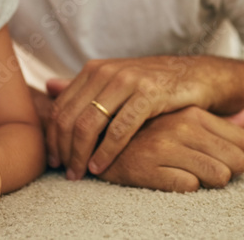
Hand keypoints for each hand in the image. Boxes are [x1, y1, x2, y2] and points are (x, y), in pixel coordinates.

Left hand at [46, 56, 214, 178]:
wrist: (195, 75)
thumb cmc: (152, 84)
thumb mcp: (116, 81)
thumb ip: (83, 86)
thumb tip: (48, 86)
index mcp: (94, 69)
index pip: (61, 107)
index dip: (52, 137)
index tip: (54, 161)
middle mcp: (106, 72)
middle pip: (70, 117)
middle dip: (64, 150)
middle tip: (66, 173)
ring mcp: (127, 81)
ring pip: (90, 124)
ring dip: (81, 154)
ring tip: (81, 174)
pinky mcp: (149, 94)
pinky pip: (119, 129)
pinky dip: (106, 152)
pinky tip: (101, 167)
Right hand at [97, 106, 243, 191]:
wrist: (99, 141)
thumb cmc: (148, 133)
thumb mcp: (183, 119)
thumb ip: (218, 120)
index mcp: (193, 112)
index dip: (239, 157)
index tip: (224, 161)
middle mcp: (182, 125)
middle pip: (238, 160)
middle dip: (230, 173)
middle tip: (213, 174)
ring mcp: (166, 146)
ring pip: (219, 175)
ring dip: (210, 182)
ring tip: (193, 178)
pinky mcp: (149, 167)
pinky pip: (190, 187)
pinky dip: (186, 188)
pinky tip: (170, 181)